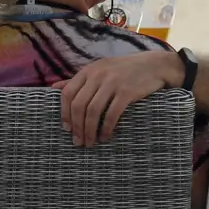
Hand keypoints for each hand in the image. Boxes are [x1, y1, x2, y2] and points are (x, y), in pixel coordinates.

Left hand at [55, 51, 183, 145]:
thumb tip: (54, 88)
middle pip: (79, 105)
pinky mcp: (127, 92)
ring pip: (93, 111)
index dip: (64, 113)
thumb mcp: (100, 69)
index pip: (68, 93)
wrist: (155, 65)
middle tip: (78, 141)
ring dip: (89, 130)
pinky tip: (105, 136)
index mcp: (89, 70)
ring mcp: (113, 83)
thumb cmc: (125, 70)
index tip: (67, 129)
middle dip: (77, 127)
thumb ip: (79, 79)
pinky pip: (111, 114)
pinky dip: (106, 128)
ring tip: (90, 142)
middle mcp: (98, 75)